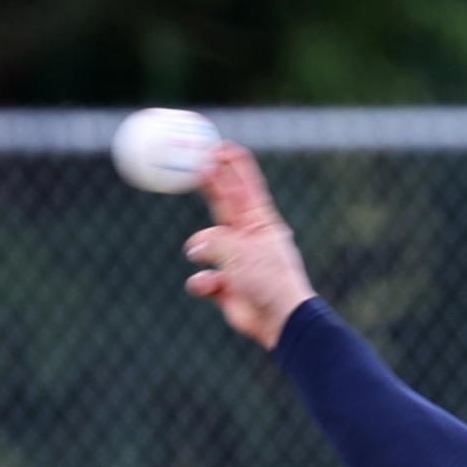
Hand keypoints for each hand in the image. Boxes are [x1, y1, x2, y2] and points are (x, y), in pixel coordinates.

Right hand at [184, 143, 316, 348]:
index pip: (245, 182)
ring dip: (200, 250)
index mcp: (260, 221)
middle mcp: (247, 236)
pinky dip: (202, 282)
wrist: (280, 321)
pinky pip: (202, 278)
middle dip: (206, 183)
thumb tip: (195, 246)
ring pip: (204, 244)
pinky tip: (211, 288)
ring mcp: (235, 260)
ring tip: (205, 258)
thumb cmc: (269, 281)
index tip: (212, 144)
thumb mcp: (240, 250)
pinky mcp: (225, 286)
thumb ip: (214, 240)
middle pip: (221, 201)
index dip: (229, 161)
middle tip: (186, 164)